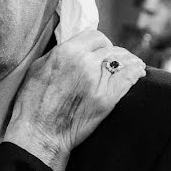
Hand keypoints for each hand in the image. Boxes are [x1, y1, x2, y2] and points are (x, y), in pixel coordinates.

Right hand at [4, 31, 145, 170]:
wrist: (38, 134)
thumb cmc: (32, 104)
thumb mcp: (38, 69)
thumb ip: (58, 55)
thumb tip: (73, 49)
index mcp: (66, 52)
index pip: (95, 36)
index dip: (101, 43)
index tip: (103, 51)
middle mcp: (83, 62)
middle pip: (110, 48)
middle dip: (114, 54)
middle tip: (117, 62)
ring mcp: (96, 80)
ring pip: (122, 61)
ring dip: (129, 62)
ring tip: (134, 65)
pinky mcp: (106, 98)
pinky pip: (128, 78)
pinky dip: (136, 73)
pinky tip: (139, 73)